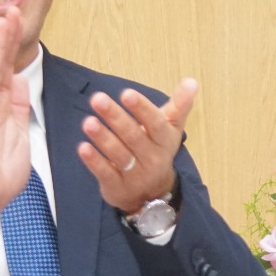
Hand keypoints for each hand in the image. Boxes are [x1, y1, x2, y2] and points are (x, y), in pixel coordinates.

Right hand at [0, 8, 32, 229]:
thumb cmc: (3, 171)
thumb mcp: (21, 134)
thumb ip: (20, 108)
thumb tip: (22, 82)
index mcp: (5, 107)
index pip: (11, 69)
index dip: (15, 47)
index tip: (21, 23)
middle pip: (1, 64)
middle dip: (8, 37)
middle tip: (14, 10)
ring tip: (4, 21)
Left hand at [78, 78, 197, 214]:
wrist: (152, 194)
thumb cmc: (157, 149)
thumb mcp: (170, 129)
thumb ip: (179, 105)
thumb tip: (192, 81)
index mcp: (165, 140)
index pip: (155, 123)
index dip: (141, 109)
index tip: (127, 93)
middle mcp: (152, 158)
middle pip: (133, 136)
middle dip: (115, 117)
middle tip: (98, 98)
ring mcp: (135, 175)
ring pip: (119, 154)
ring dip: (103, 138)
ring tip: (88, 122)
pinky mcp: (117, 187)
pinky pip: (106, 173)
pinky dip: (94, 161)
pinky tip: (83, 147)